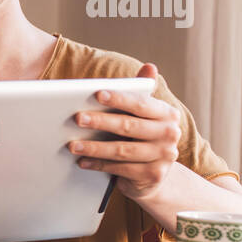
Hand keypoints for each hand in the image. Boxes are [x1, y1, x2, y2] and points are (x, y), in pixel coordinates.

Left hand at [68, 63, 181, 199]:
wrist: (154, 175)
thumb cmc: (142, 137)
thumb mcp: (144, 115)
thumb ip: (142, 92)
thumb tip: (149, 66)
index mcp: (167, 114)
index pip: (141, 104)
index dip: (119, 98)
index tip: (97, 94)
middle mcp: (170, 134)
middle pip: (129, 126)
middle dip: (100, 121)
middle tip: (77, 118)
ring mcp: (163, 156)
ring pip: (122, 150)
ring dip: (94, 147)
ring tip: (72, 145)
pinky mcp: (153, 175)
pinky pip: (120, 169)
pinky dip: (99, 165)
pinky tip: (82, 161)